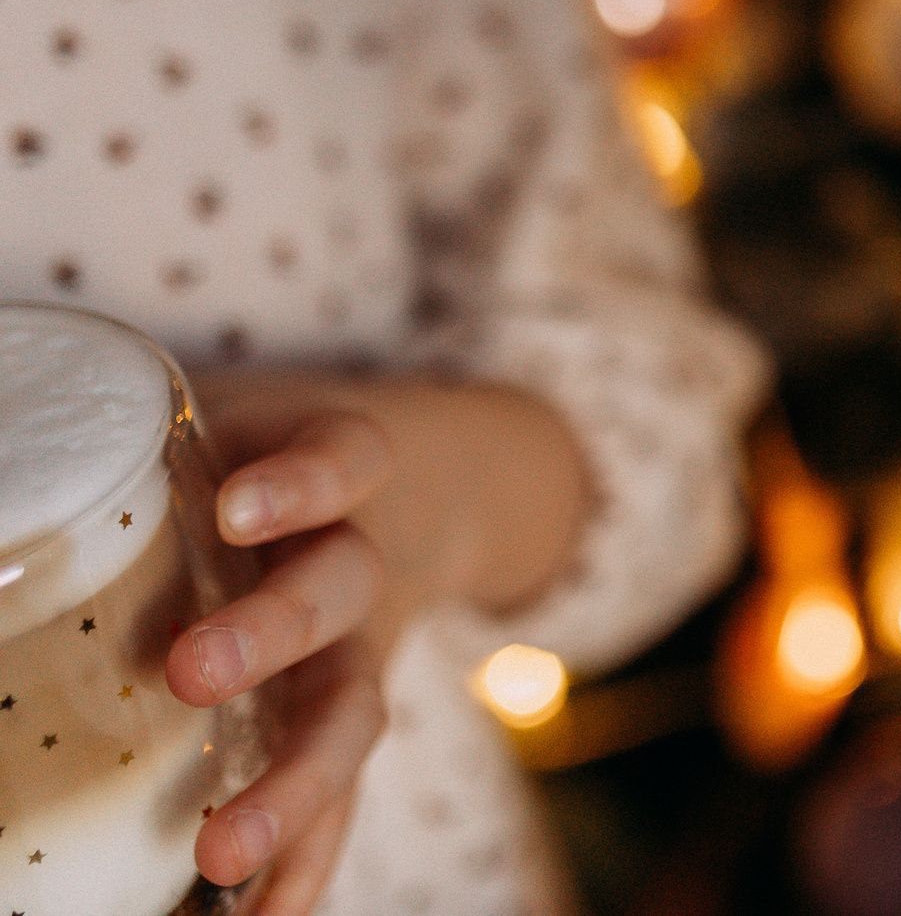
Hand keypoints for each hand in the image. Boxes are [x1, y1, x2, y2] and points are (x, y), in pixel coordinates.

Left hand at [168, 397, 395, 915]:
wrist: (396, 493)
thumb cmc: (258, 454)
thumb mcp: (209, 424)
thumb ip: (122, 458)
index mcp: (329, 468)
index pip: (343, 457)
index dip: (302, 483)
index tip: (235, 512)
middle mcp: (354, 557)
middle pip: (340, 588)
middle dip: (272, 634)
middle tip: (191, 671)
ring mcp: (358, 646)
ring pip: (353, 708)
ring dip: (295, 781)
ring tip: (223, 847)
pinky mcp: (342, 718)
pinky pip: (346, 794)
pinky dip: (311, 858)